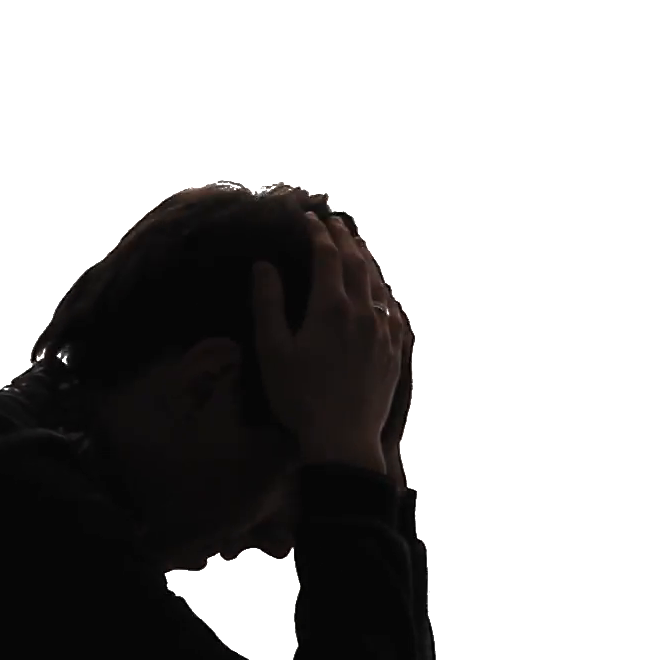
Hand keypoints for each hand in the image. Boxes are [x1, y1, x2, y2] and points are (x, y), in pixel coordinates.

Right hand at [251, 213, 406, 453]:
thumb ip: (268, 304)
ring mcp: (384, 331)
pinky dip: (384, 290)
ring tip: (358, 245)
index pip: (327, 255)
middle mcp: (363, 312)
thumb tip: (264, 266)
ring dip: (367, 259)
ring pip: (379, 283)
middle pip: (358, 262)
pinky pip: (394, 309)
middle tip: (334, 222)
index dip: (317, 233)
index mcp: (331, 307)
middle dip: (345, 238)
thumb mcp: (273, 350)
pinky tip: (381, 290)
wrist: (343, 440)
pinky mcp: (395, 351)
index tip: (307, 219)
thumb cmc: (300, 398)